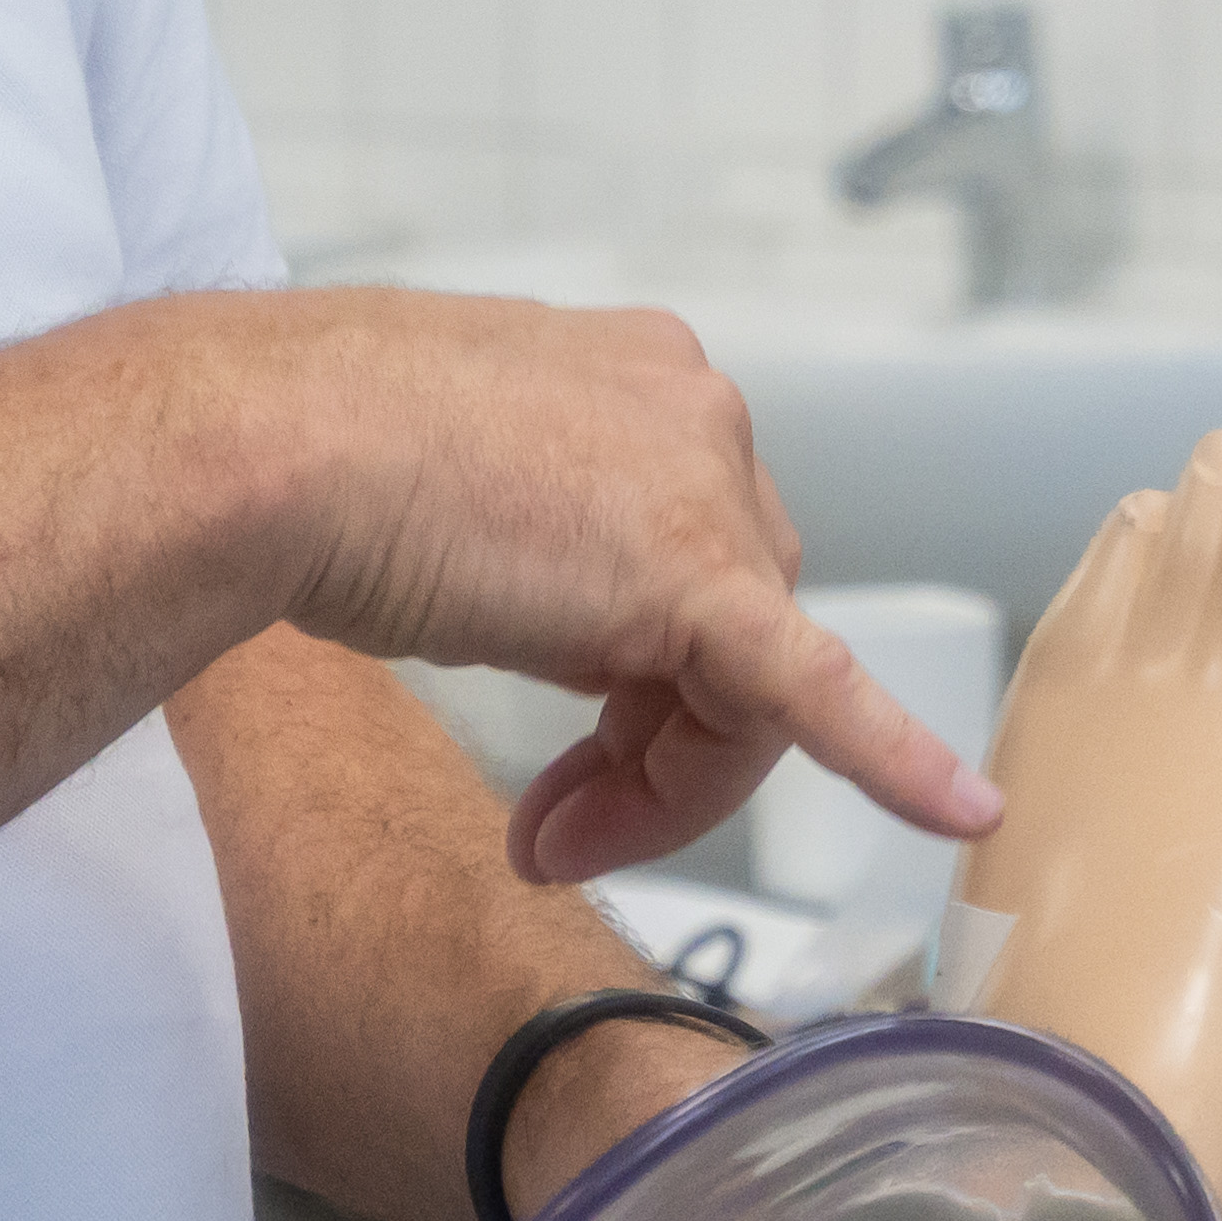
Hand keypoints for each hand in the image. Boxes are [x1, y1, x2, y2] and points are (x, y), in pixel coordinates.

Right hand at [255, 292, 1000, 884]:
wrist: (257, 445)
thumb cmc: (298, 458)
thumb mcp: (443, 486)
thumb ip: (529, 538)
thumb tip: (537, 607)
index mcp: (643, 380)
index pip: (692, 555)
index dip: (635, 680)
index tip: (553, 754)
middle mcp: (696, 415)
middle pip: (730, 631)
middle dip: (650, 749)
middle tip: (548, 833)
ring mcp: (702, 487)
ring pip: (744, 684)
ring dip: (657, 788)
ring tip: (546, 840)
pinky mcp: (696, 579)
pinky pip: (816, 689)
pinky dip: (894, 760)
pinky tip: (964, 814)